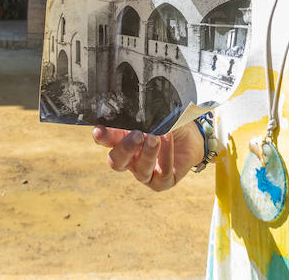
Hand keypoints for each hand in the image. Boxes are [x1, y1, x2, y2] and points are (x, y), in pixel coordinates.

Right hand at [92, 122, 206, 190]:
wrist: (190, 136)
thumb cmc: (167, 124)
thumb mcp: (154, 116)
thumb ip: (142, 115)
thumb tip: (135, 105)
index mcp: (122, 142)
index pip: (107, 141)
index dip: (102, 137)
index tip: (99, 131)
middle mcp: (130, 161)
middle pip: (117, 162)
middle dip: (124, 149)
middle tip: (137, 135)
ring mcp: (145, 174)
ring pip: (140, 170)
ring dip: (148, 153)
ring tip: (156, 137)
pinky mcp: (162, 182)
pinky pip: (162, 174)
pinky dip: (165, 157)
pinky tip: (168, 141)